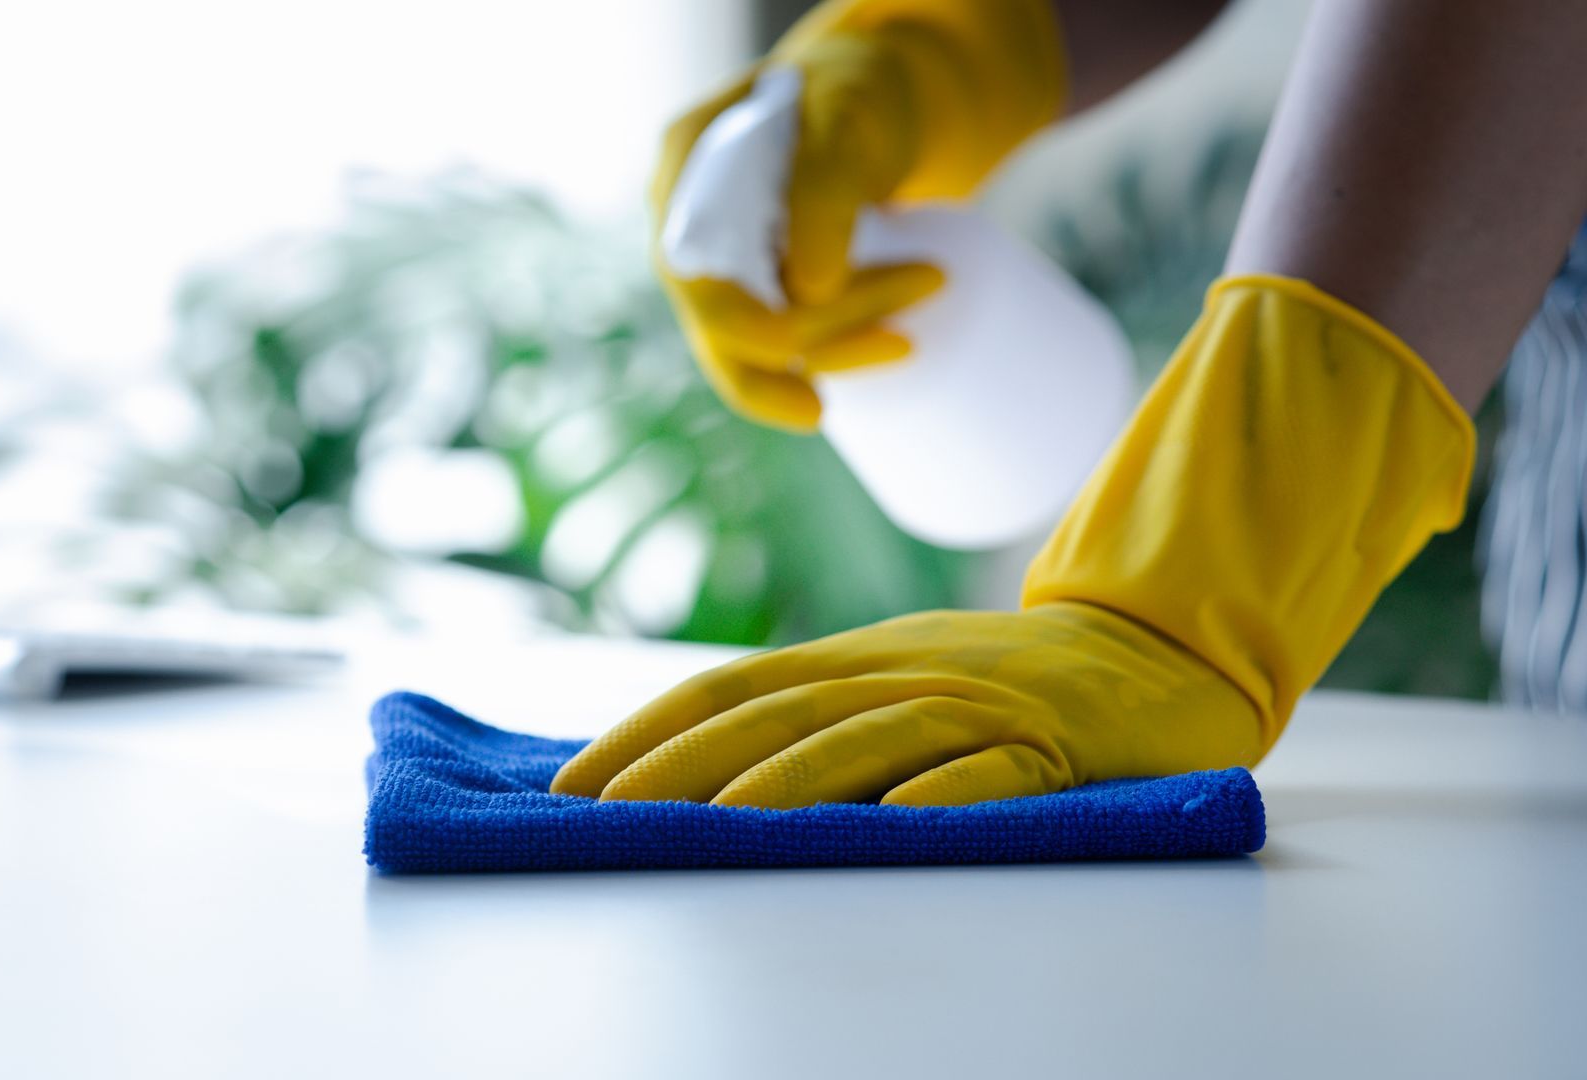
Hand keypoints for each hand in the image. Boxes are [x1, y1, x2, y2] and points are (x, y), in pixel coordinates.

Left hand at [549, 601, 1260, 807]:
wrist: (1152, 654)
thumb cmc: (999, 685)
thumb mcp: (889, 682)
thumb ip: (806, 718)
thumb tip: (687, 772)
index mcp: (849, 663)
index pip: (725, 690)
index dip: (645, 734)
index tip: (571, 785)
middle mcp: (898, 674)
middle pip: (777, 716)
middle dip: (684, 765)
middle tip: (608, 813)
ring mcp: (976, 705)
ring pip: (872, 738)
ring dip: (793, 780)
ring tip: (722, 823)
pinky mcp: (1055, 745)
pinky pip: (997, 772)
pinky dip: (950, 793)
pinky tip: (902, 822)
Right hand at [651, 0, 1067, 430]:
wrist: (879, 97)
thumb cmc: (862, 92)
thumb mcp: (847, 116)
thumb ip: (822, 188)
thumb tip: (809, 290)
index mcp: (684, 168)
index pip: (698, 276)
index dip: (754, 332)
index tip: (834, 340)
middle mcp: (688, 221)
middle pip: (719, 324)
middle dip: (810, 350)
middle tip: (904, 342)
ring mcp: (720, 256)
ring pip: (749, 346)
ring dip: (832, 355)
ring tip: (908, 341)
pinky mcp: (759, 280)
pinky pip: (781, 340)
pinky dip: (833, 351)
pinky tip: (883, 350)